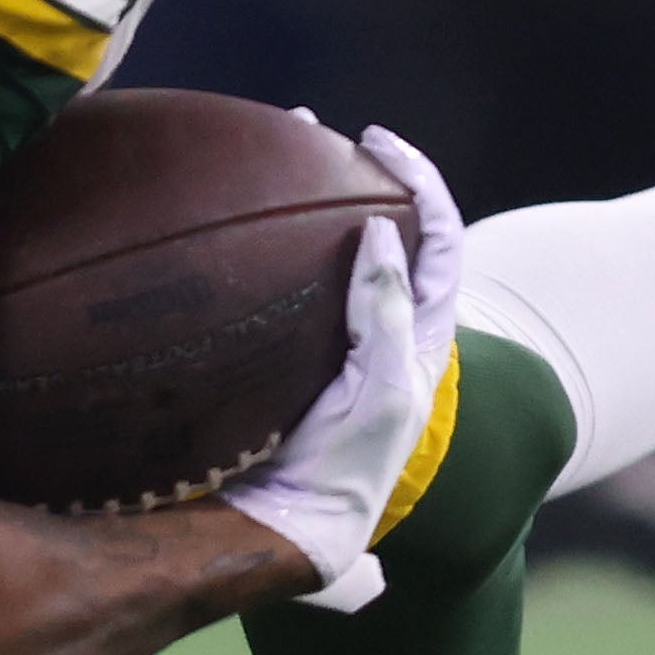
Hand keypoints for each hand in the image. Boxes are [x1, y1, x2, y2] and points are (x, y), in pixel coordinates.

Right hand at [223, 127, 463, 616]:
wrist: (287, 525)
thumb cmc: (350, 468)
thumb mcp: (386, 392)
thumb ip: (389, 315)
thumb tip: (382, 233)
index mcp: (420, 329)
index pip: (438, 237)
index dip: (419, 181)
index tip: (378, 141)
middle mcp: (374, 322)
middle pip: (378, 226)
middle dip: (349, 170)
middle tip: (307, 128)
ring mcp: (324, 335)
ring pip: (322, 249)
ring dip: (299, 197)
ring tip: (264, 150)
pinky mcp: (277, 351)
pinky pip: (273, 284)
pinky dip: (252, 245)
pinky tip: (217, 224)